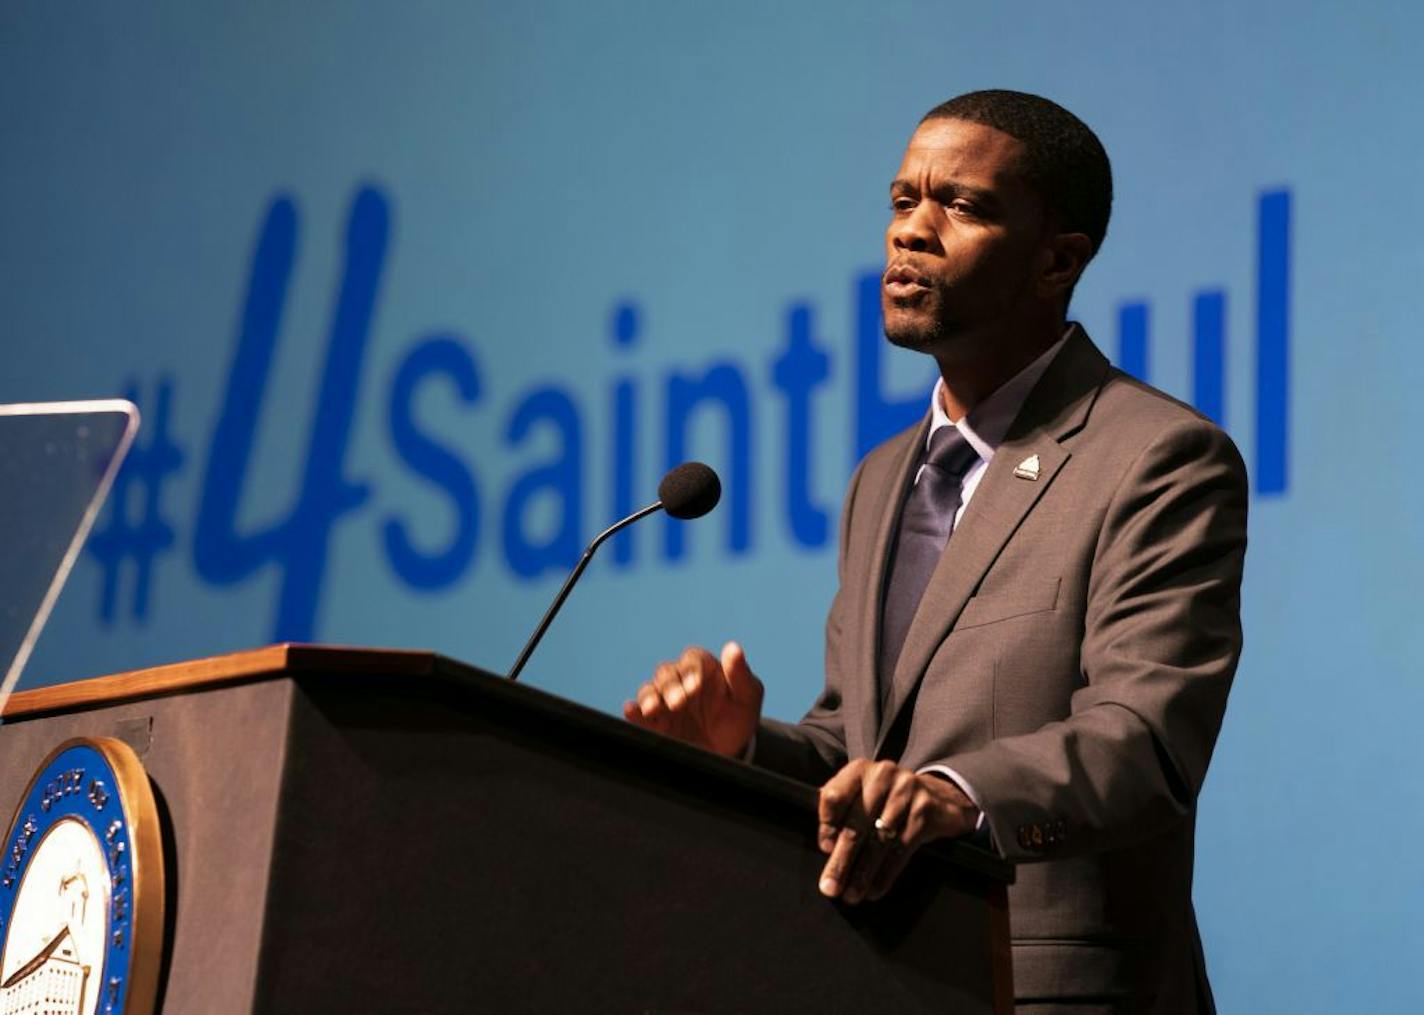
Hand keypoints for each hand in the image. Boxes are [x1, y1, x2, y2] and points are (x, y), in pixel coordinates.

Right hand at [623, 642, 763, 757]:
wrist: (730, 752)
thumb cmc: (739, 718)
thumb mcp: (748, 698)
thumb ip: (741, 675)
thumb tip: (733, 648)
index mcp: (704, 670)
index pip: (693, 659)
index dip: (692, 669)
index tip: (696, 685)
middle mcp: (680, 681)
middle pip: (667, 672)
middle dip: (670, 686)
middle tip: (679, 703)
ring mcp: (665, 702)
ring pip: (650, 689)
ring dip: (650, 697)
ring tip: (654, 709)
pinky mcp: (655, 723)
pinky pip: (639, 713)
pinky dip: (633, 710)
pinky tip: (631, 710)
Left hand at [816, 760, 978, 903]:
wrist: (938, 795)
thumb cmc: (888, 799)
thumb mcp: (863, 793)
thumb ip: (841, 809)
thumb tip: (825, 845)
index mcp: (859, 770)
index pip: (835, 796)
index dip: (827, 825)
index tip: (824, 849)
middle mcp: (882, 775)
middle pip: (856, 824)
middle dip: (841, 860)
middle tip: (830, 887)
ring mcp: (906, 792)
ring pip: (878, 841)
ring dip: (862, 874)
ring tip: (851, 895)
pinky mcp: (924, 811)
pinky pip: (901, 849)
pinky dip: (885, 874)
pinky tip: (875, 890)